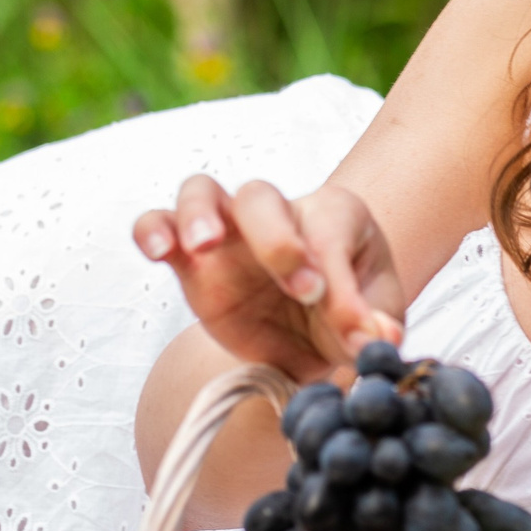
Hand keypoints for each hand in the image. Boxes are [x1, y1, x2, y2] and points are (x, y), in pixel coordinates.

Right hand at [133, 178, 403, 379]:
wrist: (314, 339)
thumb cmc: (350, 315)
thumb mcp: (373, 321)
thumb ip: (373, 325)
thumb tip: (378, 337)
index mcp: (335, 214)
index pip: (329, 231)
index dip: (337, 275)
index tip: (345, 319)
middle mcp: (278, 212)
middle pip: (262, 197)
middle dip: (277, 239)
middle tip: (300, 289)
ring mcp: (229, 231)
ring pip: (203, 191)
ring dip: (200, 213)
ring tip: (203, 245)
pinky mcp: (191, 260)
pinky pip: (159, 225)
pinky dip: (152, 230)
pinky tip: (156, 252)